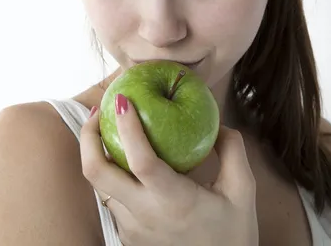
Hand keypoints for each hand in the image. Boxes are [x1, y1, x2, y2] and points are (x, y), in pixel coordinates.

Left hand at [80, 94, 258, 245]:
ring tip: (106, 129)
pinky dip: (110, 175)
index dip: (128, 127)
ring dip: (96, 154)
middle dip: (87, 137)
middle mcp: (143, 215)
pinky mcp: (126, 236)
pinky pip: (111, 199)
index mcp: (174, 201)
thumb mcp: (243, 192)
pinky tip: (124, 162)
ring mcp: (130, 228)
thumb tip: (219, 123)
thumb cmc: (232, 236)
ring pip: (100, 186)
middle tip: (98, 111)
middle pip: (95, 173)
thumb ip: (233, 151)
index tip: (124, 99)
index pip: (140, 160)